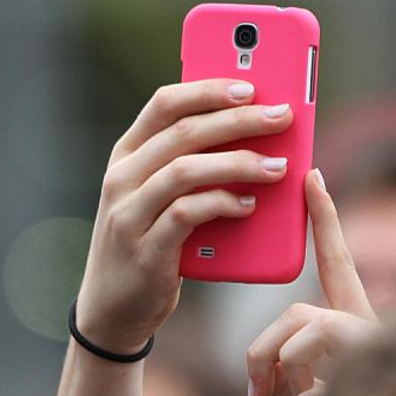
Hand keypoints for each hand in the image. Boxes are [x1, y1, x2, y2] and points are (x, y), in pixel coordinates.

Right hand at [76, 79, 293, 351]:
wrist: (113, 310)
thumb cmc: (149, 243)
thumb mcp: (157, 196)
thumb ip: (188, 165)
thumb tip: (253, 134)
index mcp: (127, 154)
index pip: (165, 103)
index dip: (209, 89)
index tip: (251, 85)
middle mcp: (122, 177)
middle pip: (184, 131)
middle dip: (238, 120)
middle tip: (281, 117)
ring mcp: (129, 212)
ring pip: (186, 169)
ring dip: (238, 163)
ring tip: (277, 166)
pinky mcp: (145, 249)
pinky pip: (187, 214)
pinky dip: (222, 204)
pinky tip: (249, 205)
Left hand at [245, 170, 378, 395]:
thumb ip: (289, 377)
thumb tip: (260, 387)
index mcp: (358, 324)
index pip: (338, 262)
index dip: (325, 219)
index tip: (313, 175)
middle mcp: (370, 324)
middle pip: (297, 310)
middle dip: (263, 349)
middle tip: (255, 395)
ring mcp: (374, 338)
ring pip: (300, 328)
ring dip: (282, 372)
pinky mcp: (372, 354)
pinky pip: (307, 371)